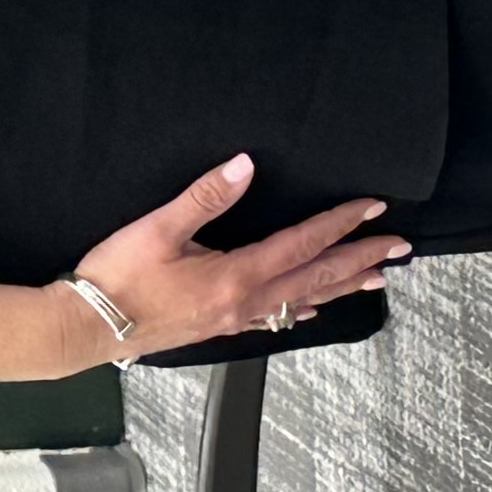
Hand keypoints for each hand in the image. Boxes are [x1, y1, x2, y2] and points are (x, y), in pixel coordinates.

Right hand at [66, 154, 405, 361]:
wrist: (92, 325)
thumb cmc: (120, 276)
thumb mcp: (157, 228)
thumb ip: (203, 197)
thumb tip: (244, 165)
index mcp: (236, 275)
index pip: (302, 243)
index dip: (339, 223)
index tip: (372, 207)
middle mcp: (246, 301)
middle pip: (317, 276)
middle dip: (360, 258)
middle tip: (399, 247)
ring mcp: (237, 319)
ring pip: (304, 299)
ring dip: (343, 285)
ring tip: (376, 278)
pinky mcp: (222, 327)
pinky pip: (278, 318)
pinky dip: (305, 307)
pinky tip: (312, 308)